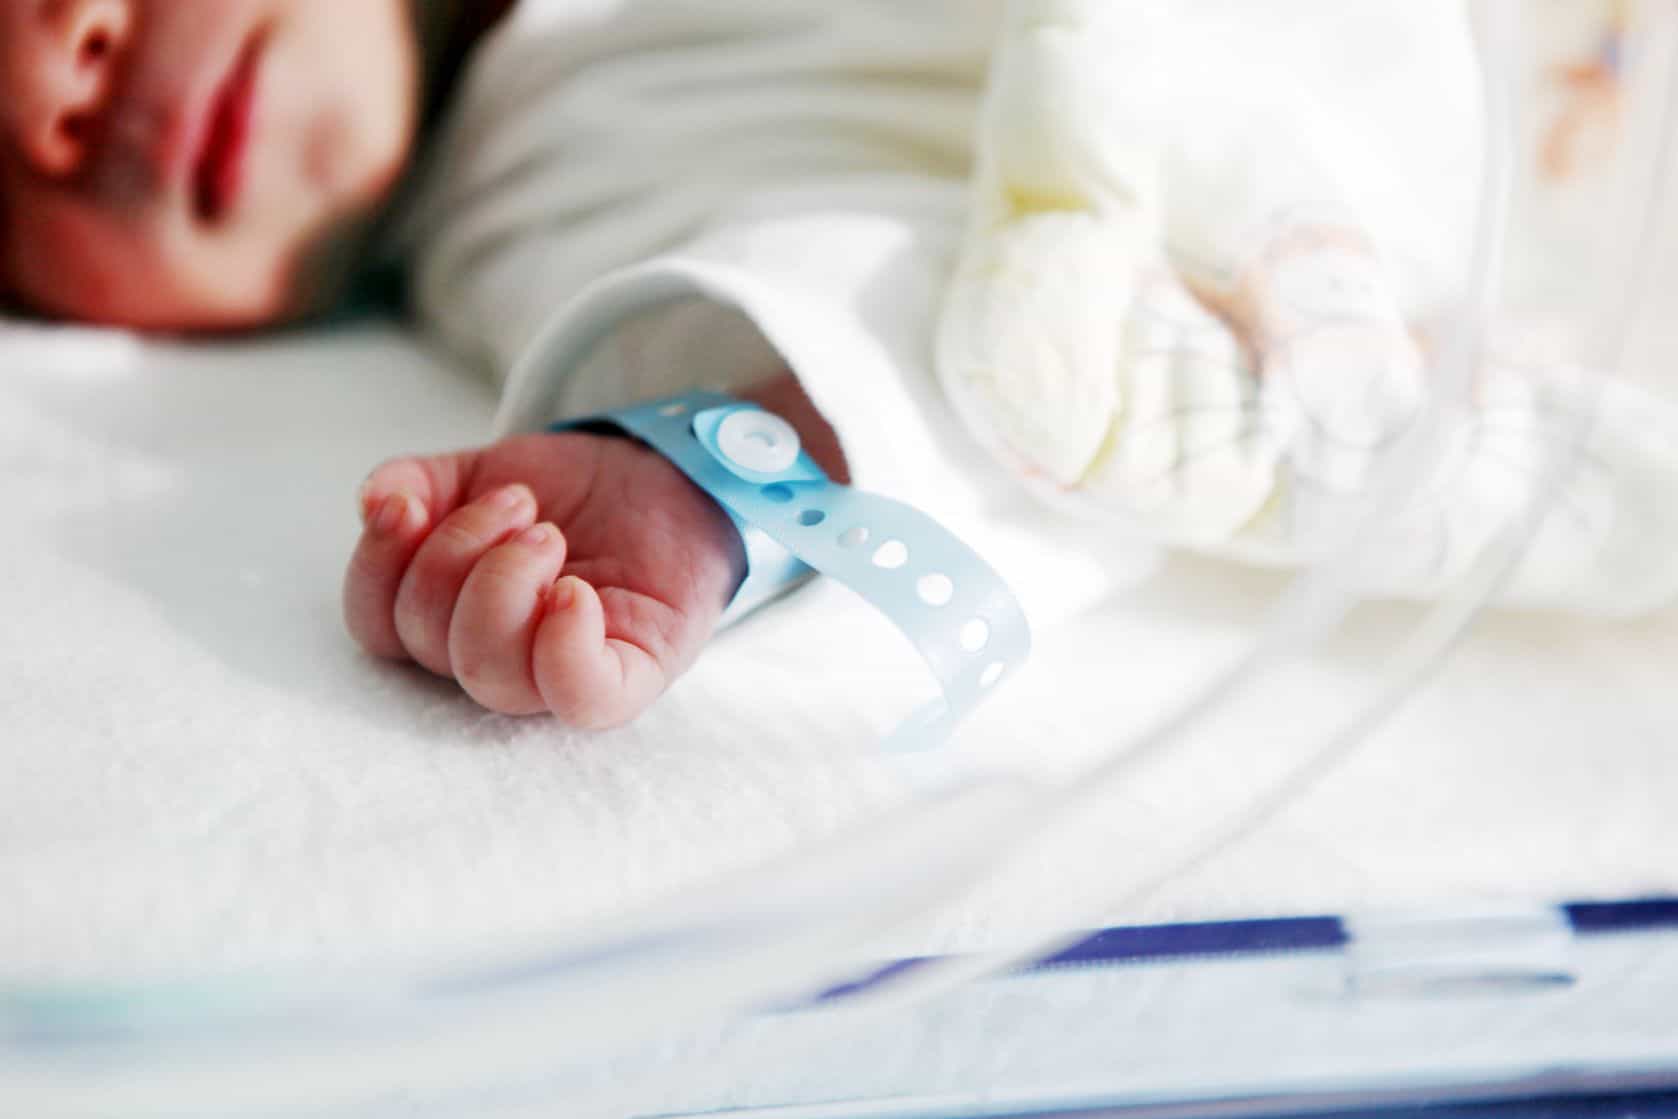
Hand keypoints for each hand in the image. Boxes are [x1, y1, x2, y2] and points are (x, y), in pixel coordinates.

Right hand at [344, 429, 744, 726]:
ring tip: (547, 532)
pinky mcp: (630, 677)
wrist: (668, 478)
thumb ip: (419, 484)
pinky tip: (573, 591)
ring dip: (504, 582)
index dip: (376, 564)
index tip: (408, 504)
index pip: (378, 625)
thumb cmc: (573, 494)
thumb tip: (378, 501)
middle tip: (518, 505)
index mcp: (450, 620)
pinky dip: (565, 646)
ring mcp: (561, 676)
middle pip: (429, 642)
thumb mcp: (481, 472)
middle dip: (456, 553)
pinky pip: (581, 697)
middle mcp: (498, 659)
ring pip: (490, 673)